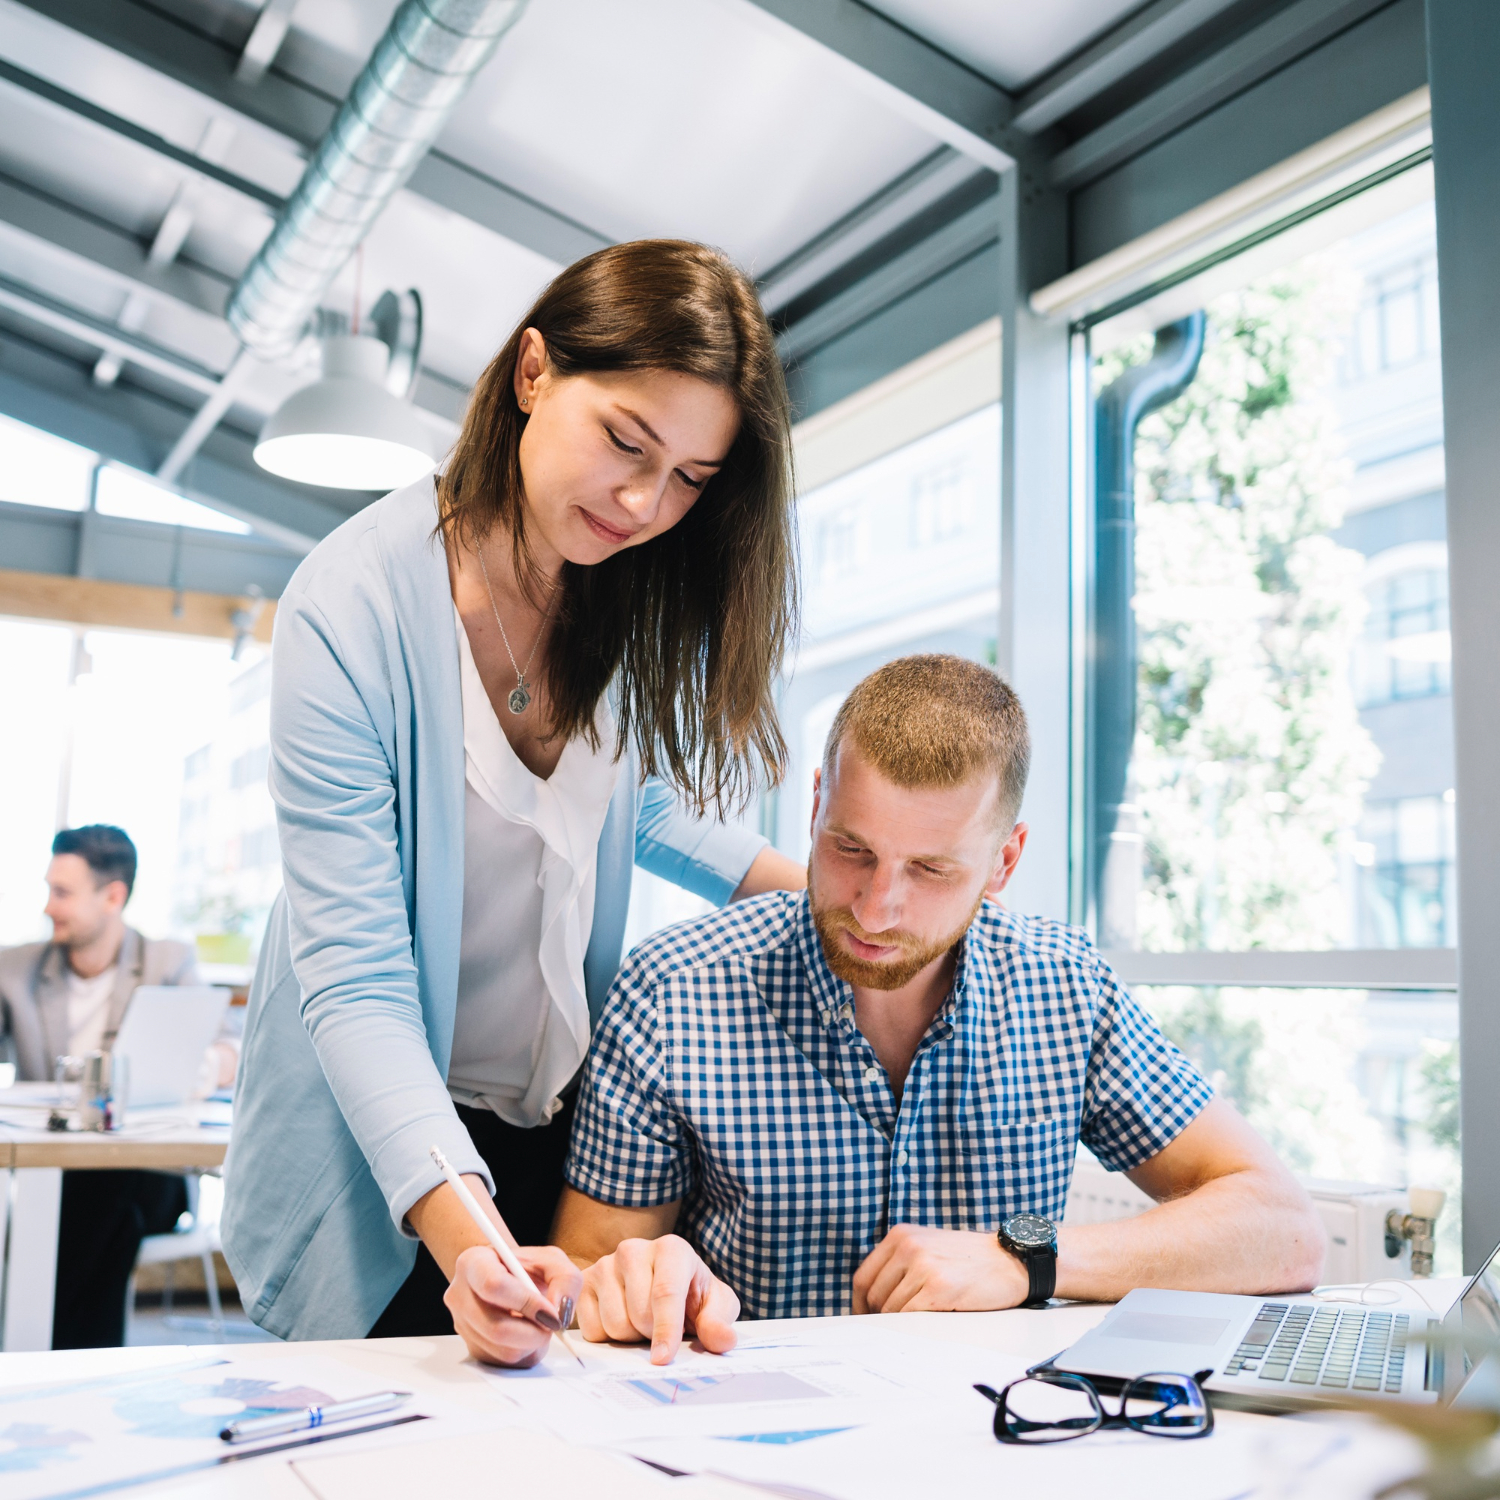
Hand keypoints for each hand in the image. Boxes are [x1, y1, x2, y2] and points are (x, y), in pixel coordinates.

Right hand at [444, 1243, 581, 1366]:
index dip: (526, 1302)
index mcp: (473, 1263)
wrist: (507, 1277)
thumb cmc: (527, 1267)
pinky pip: (504, 1362)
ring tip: (540, 1324)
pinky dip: (525, 1352)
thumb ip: (564, 1279)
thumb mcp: (551, 1260)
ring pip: (502, 1351)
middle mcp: (459, 1295)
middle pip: (496, 1327)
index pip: (493, 1286)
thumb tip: (559, 1313)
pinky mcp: (472, 1348)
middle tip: (552, 1324)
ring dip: (532, 1344)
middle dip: (534, 1332)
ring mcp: (462, 1325)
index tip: (550, 1311)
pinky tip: (528, 1333)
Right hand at [577, 1234, 739, 1363]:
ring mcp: (605, 1264)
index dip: (666, 1329)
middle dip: (652, 1334)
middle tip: (662, 1328)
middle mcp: (634, 1249)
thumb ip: (719, 1322)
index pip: (665, 1292)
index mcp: (671, 1249)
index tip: (664, 1359)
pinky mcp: (584, 1283)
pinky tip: (621, 1320)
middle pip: (638, 1313)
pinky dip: (607, 1337)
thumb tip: (723, 1340)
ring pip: (613, 1323)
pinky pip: (591, 1329)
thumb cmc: (692, 1294)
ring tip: (642, 1323)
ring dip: (630, 1337)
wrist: (662, 1287)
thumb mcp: (715, 1305)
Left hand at [852, 1226, 1028, 1312]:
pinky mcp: (938, 1287)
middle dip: (880, 1317)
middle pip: (874, 1296)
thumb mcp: (928, 1247)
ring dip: (901, 1323)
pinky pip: (910, 1316)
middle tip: (894, 1329)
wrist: (1010, 1260)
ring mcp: (922, 1265)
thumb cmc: (969, 1259)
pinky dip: (914, 1326)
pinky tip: (929, 1323)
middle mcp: (908, 1246)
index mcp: (901, 1235)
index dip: (860, 1304)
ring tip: (920, 1322)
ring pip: (891, 1309)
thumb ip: (900, 1263)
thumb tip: (872, 1299)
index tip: (865, 1320)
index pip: (863, 1277)